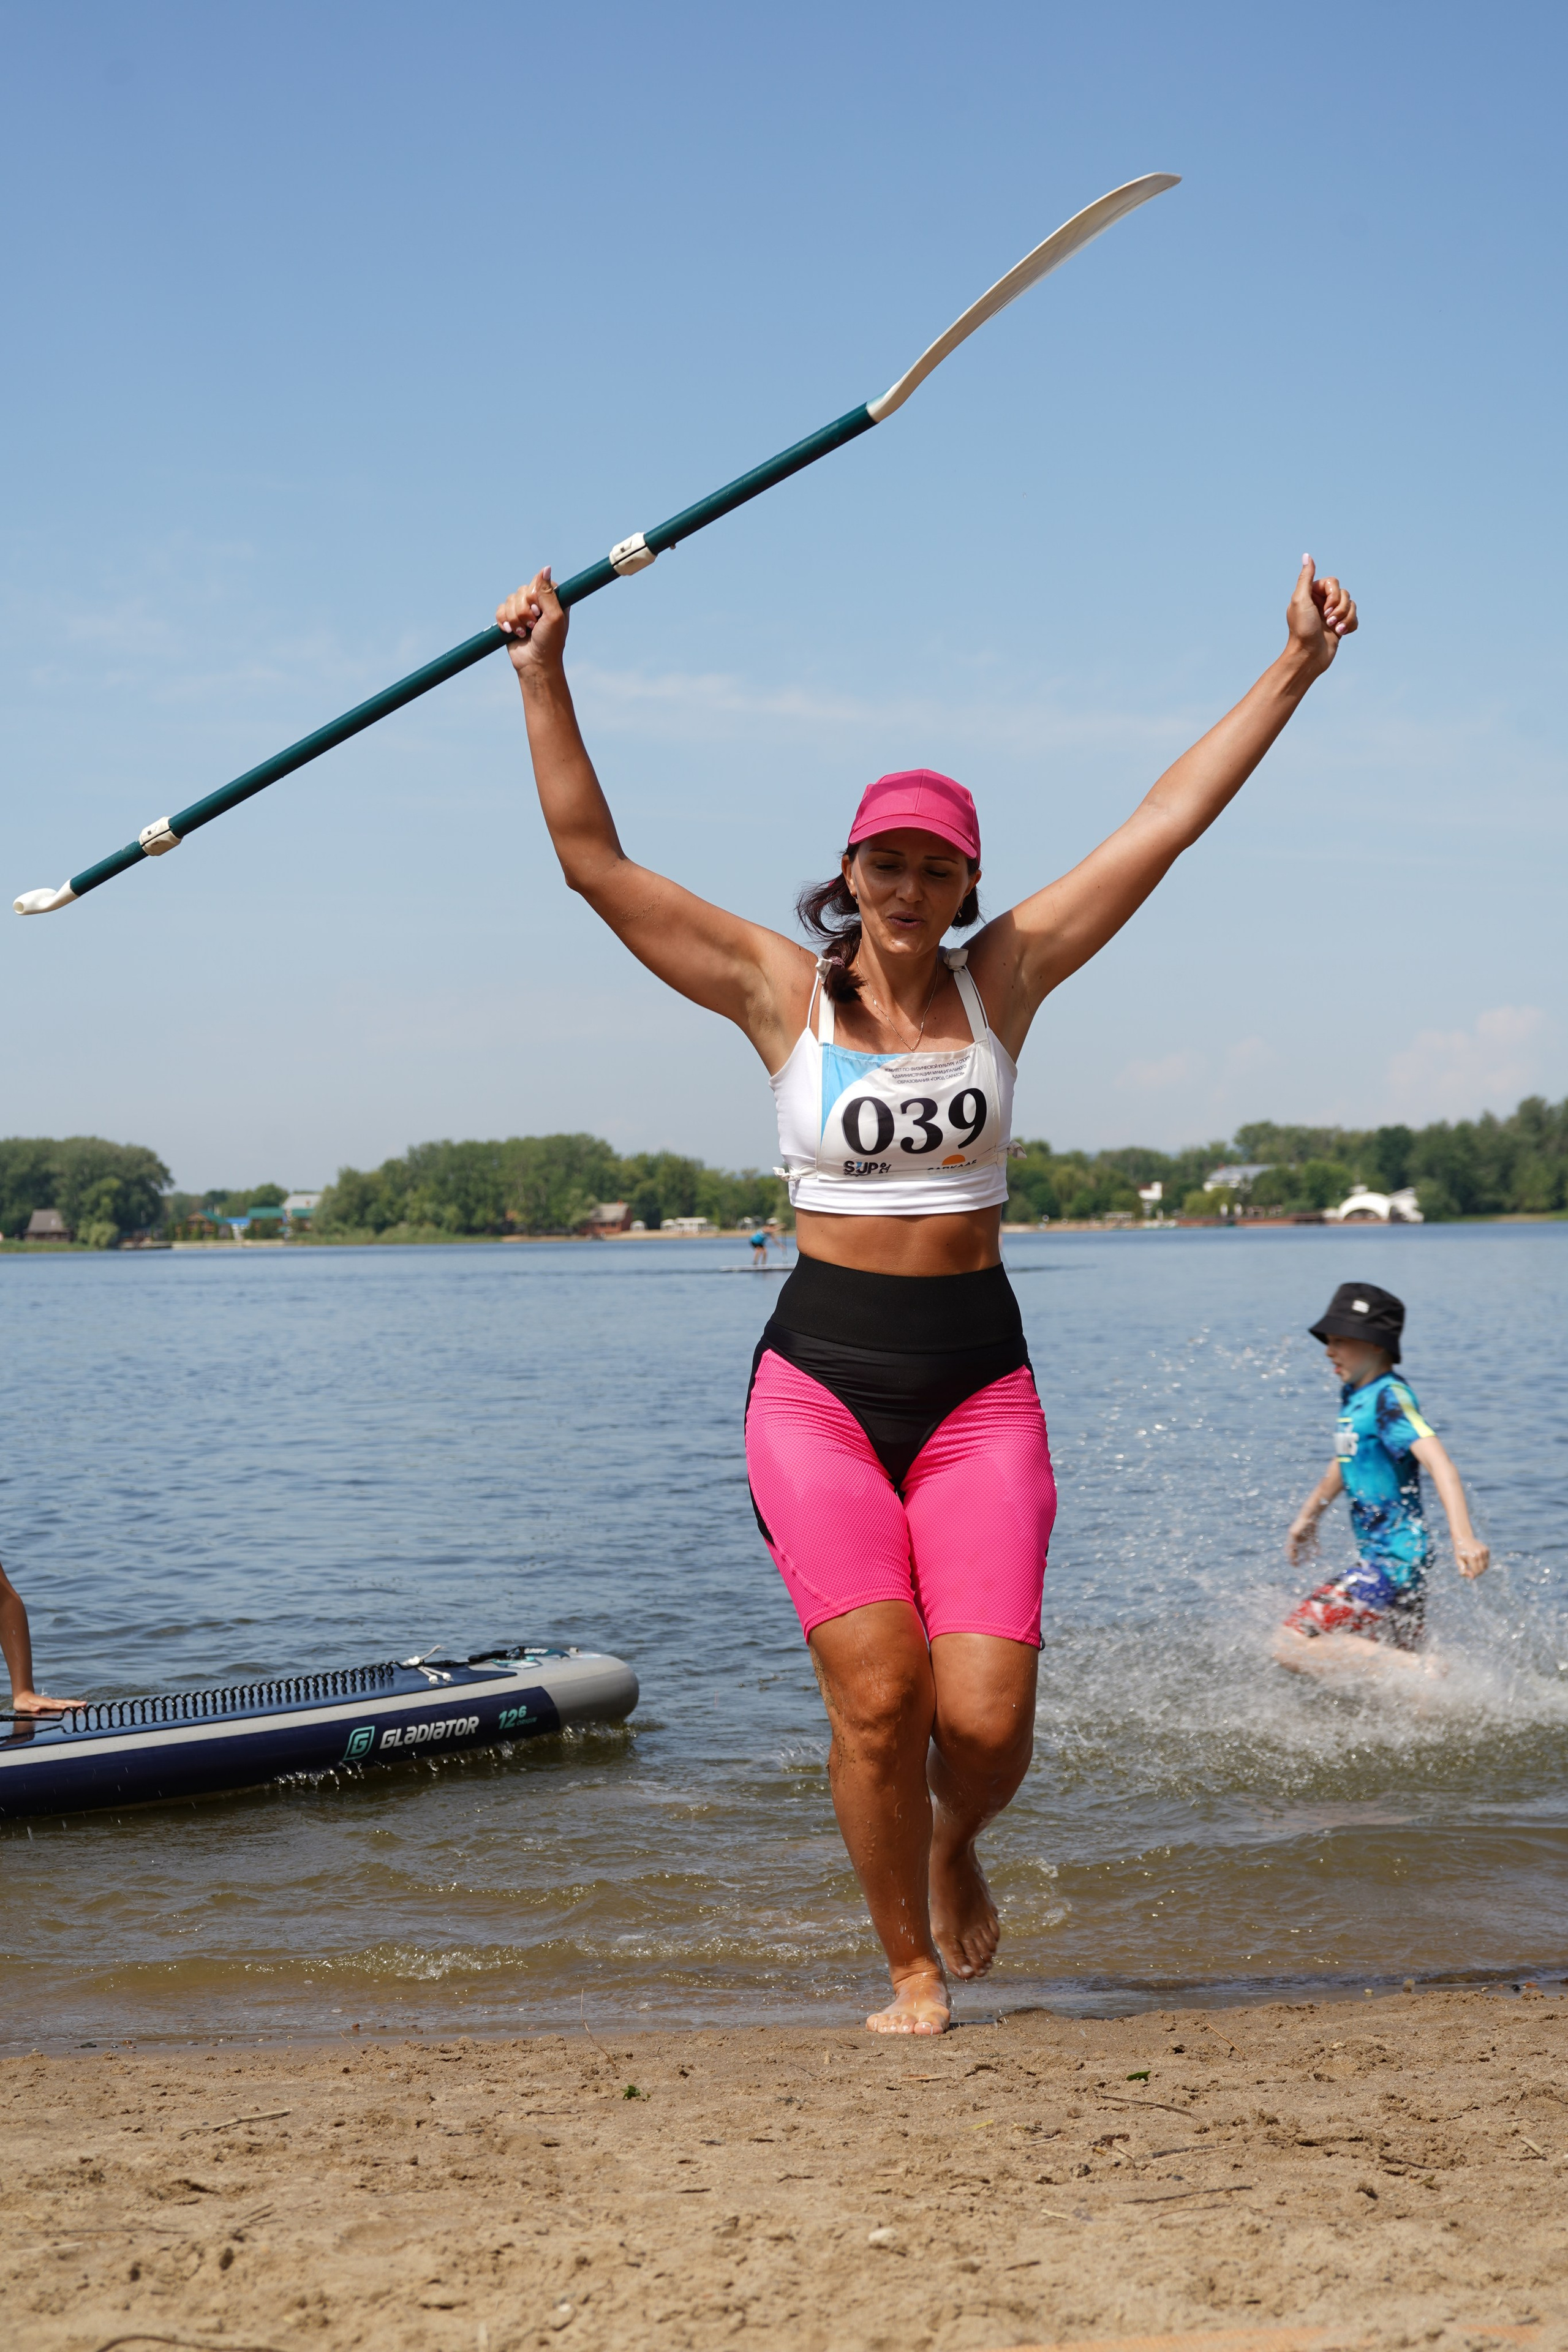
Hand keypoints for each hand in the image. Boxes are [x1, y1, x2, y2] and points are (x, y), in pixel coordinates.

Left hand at [10, 1688, 84, 1713]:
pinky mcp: (52, 1703)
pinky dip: (70, 1704)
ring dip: (74, 1703)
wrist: (23, 1694)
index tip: (70, 1708)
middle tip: (85, 1704)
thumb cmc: (22, 1702)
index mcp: (43, 1703)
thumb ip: (30, 1707)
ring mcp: (52, 1701)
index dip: (62, 1707)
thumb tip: (38, 1708)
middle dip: (74, 1704)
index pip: (54, 1705)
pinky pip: (63, 1703)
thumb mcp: (22, 1705)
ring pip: (64, 1702)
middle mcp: (49, 1701)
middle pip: (63, 1702)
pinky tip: (76, 1706)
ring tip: (84, 1704)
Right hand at [496, 568, 567, 681]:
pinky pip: (500, 609)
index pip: (537, 582)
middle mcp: (537, 602)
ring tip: (524, 632)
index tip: (539, 612)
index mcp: (552, 598)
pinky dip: (504, 621)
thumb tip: (546, 567)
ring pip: (509, 600)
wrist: (534, 664)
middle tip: (533, 625)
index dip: (534, 597)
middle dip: (524, 611)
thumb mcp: (554, 616)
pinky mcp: (510, 618)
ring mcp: (523, 609)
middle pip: (521, 590)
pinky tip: (511, 632)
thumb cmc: (549, 642)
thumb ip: (548, 592)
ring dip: (515, 619)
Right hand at [1285, 1516, 1319, 1566]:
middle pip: (1296, 1550)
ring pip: (1305, 1548)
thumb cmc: (1301, 1524)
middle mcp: (1298, 1538)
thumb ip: (1292, 1542)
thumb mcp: (1294, 1533)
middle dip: (1297, 1558)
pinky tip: (1318, 1554)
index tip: (1293, 1564)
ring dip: (1306, 1555)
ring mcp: (1305, 1536)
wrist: (1310, 1515)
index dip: (1290, 1557)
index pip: (1289, 1550)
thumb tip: (1288, 1552)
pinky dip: (1316, 1549)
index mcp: (1292, 1538)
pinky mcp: (1312, 1535)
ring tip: (1308, 1562)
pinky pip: (1314, 1544)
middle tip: (1298, 1566)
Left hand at [1287, 554, 1357, 674]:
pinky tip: (1340, 634)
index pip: (1333, 582)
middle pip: (1344, 593)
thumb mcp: (1300, 600)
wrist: (1308, 657)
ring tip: (1334, 629)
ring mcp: (1332, 614)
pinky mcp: (1340, 626)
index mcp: (1311, 593)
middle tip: (1327, 621)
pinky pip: (1355, 617)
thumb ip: (1306, 577)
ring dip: (1345, 618)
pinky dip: (1350, 625)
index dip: (1333, 595)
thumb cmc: (1302, 629)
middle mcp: (1322, 602)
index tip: (1324, 609)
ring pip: (1351, 605)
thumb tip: (1307, 555)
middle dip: (1339, 608)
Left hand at [1455, 1537, 1489, 1579]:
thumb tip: (1472, 1578)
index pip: (1476, 1571)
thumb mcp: (1458, 1561)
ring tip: (1473, 1565)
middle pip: (1482, 1570)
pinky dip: (1483, 1563)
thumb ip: (1463, 1571)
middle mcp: (1479, 1553)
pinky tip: (1476, 1559)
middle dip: (1477, 1572)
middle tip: (1471, 1569)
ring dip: (1481, 1568)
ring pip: (1486, 1566)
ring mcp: (1484, 1551)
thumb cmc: (1460, 1551)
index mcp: (1472, 1556)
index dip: (1473, 1575)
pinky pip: (1487, 1561)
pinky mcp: (1487, 1550)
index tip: (1468, 1572)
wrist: (1463, 1538)